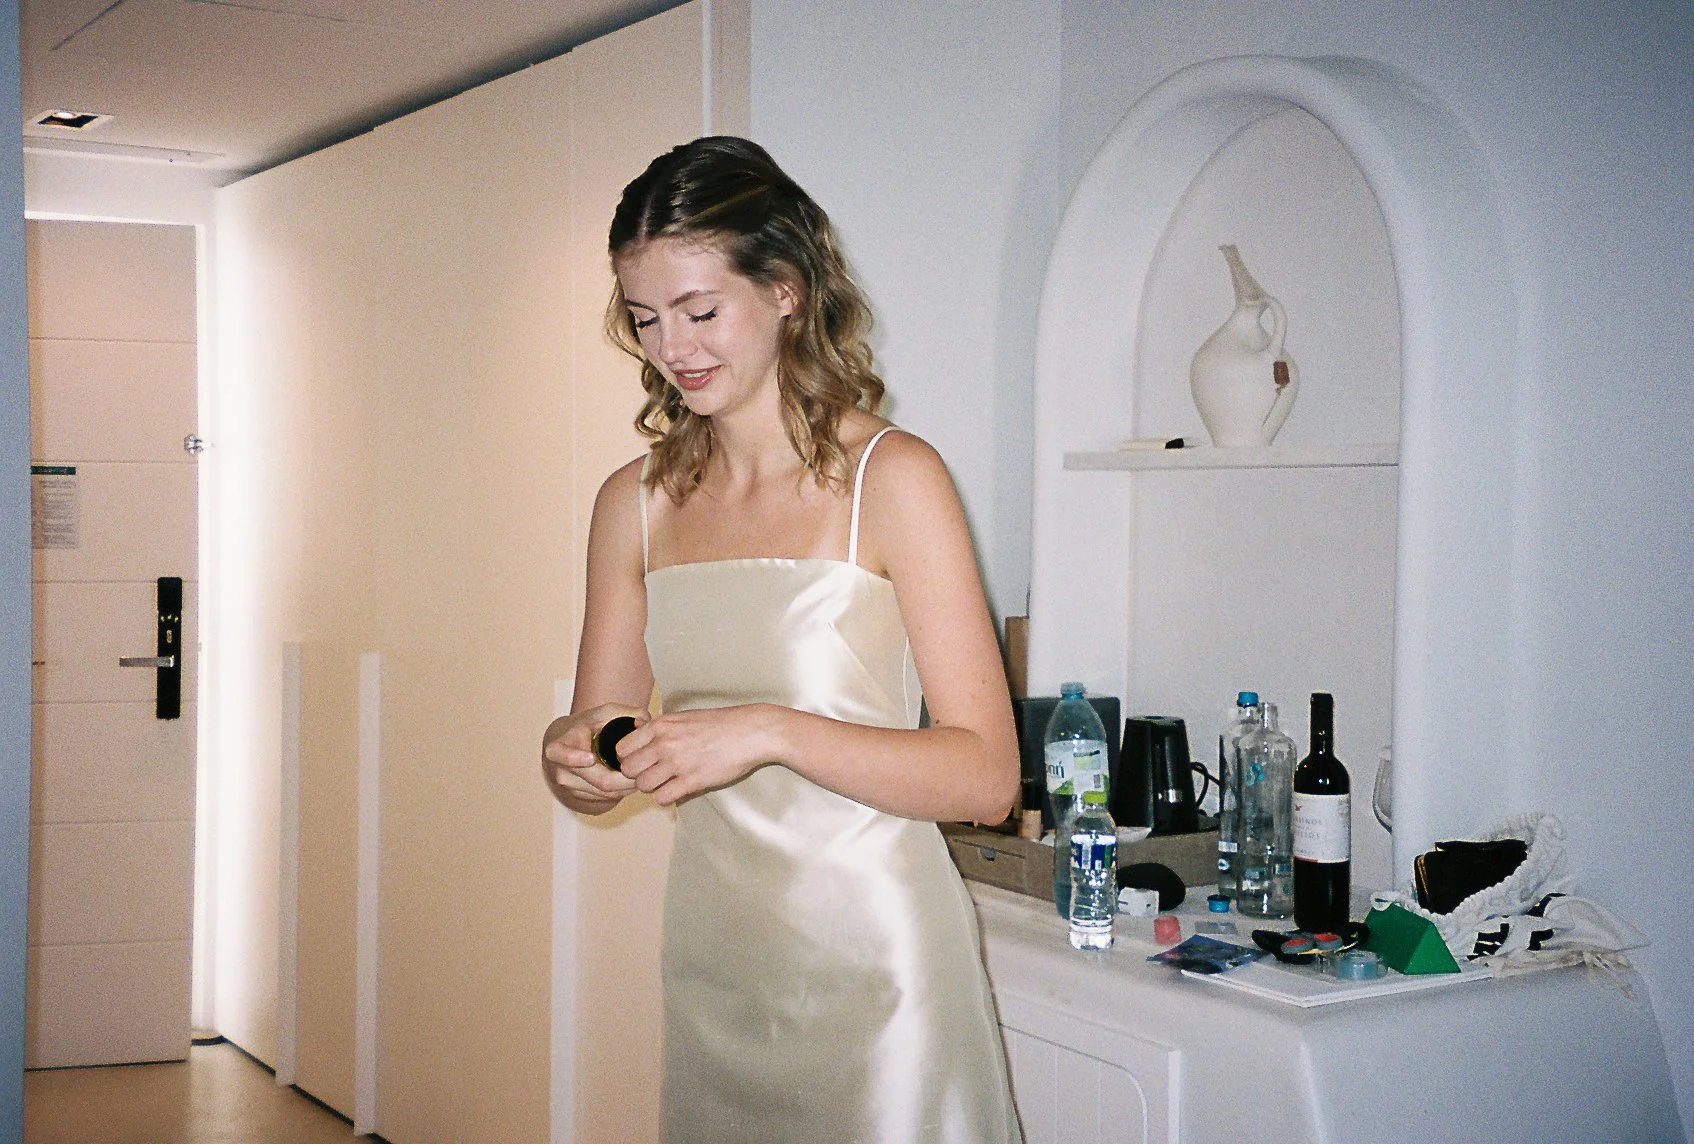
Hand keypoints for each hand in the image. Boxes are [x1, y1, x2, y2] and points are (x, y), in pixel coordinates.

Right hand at [541, 705, 643, 812]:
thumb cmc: (588, 724)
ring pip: (605, 793)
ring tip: (644, 774)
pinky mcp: (578, 796)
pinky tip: (633, 780)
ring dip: (627, 786)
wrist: (565, 742)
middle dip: (625, 778)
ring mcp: (569, 785)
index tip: (590, 758)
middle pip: (598, 780)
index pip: (561, 754)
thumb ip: (627, 713)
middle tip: (644, 770)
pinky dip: (622, 790)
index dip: (573, 758)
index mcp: (560, 745)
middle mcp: (561, 769)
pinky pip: (605, 798)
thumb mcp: (604, 712)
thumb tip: (644, 723)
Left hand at [614, 704, 784, 805]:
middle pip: (629, 769)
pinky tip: (678, 788)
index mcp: (661, 725)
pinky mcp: (691, 780)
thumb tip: (641, 740)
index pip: (623, 748)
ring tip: (668, 781)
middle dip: (638, 774)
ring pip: (643, 786)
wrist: (750, 732)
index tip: (642, 761)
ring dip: (653, 787)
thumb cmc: (721, 724)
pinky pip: (661, 798)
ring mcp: (677, 763)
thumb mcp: (685, 718)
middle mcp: (664, 743)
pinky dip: (666, 797)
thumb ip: (662, 730)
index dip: (630, 758)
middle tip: (654, 774)